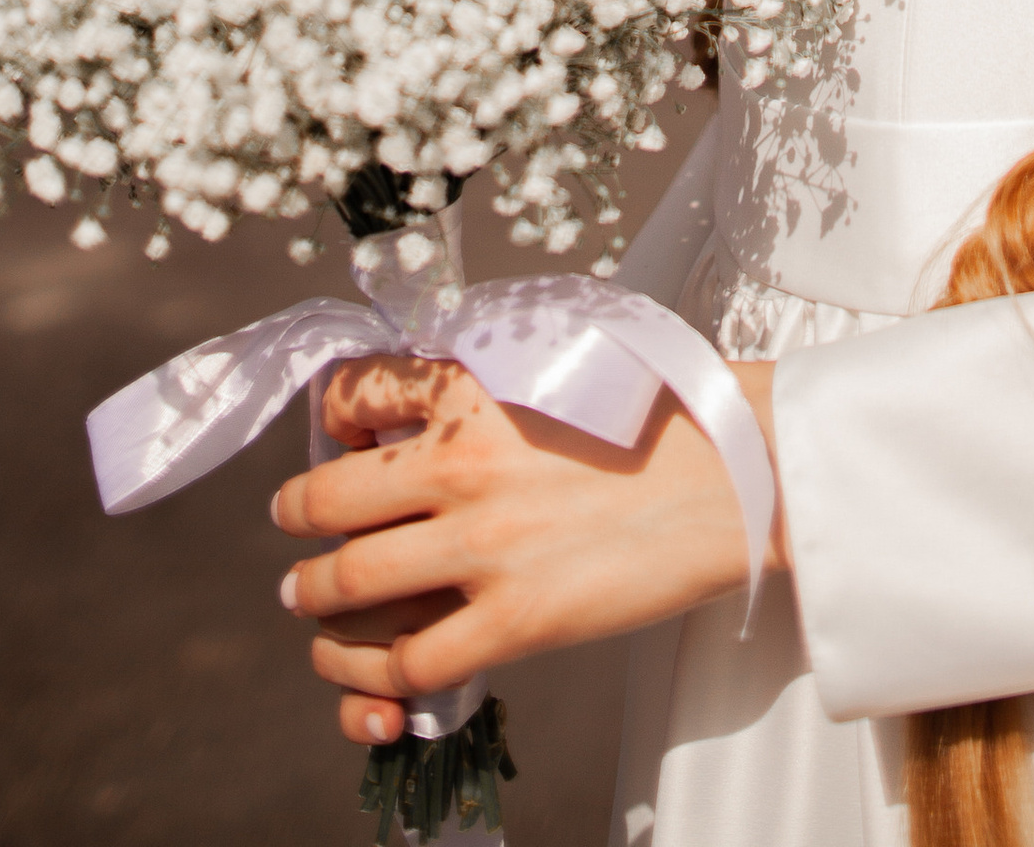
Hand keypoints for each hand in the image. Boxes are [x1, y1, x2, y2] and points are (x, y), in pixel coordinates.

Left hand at [273, 353, 785, 747]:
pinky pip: (408, 661)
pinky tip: (374, 673)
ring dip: (315, 601)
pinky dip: (373, 675)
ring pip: (348, 584)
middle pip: (325, 501)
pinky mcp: (515, 621)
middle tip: (295, 536)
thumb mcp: (565, 358)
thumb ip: (492, 377)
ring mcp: (484, 546)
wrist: (737, 477)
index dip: (330, 419)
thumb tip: (434, 396)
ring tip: (312, 604)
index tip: (337, 441)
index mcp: (473, 385)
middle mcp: (461, 461)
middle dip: (296, 521)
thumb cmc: (662, 415)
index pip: (351, 393)